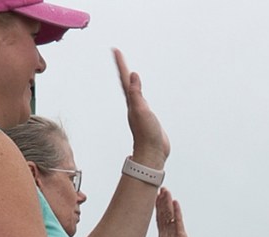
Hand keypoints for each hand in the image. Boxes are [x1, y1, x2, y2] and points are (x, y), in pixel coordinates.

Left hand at [113, 49, 169, 167]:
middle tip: (118, 55)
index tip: (115, 50)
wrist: (153, 154)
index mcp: (132, 101)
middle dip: (123, 67)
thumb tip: (133, 75)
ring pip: (133, 90)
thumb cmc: (147, 134)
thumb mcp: (141, 111)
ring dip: (130, 80)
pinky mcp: (147, 117)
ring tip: (128, 71)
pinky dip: (140, 92)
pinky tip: (140, 94)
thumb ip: (136, 93)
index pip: (125, 78)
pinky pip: (141, 100)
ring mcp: (140, 111)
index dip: (121, 63)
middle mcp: (134, 104)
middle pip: (126, 82)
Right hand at [153, 189, 188, 236]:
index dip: (158, 209)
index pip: (160, 221)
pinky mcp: (179, 235)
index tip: (157, 199)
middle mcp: (166, 234)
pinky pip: (177, 220)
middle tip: (160, 190)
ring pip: (168, 215)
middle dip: (161, 202)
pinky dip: (176, 211)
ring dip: (166, 202)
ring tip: (164, 191)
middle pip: (163, 215)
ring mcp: (171, 234)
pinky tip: (175, 202)